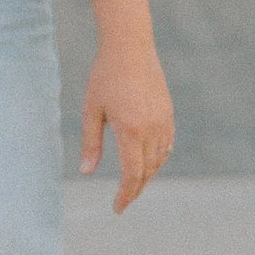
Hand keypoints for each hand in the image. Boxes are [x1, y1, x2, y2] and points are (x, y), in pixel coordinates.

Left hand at [83, 35, 173, 213]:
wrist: (130, 46)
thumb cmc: (104, 76)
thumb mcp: (91, 110)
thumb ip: (91, 144)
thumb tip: (86, 173)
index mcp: (130, 130)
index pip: (132, 174)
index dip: (125, 195)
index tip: (117, 208)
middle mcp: (151, 129)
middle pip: (147, 171)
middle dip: (135, 189)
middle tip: (122, 201)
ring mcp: (163, 121)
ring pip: (159, 160)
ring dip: (147, 176)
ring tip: (132, 185)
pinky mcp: (168, 113)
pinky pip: (167, 145)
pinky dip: (158, 159)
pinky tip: (147, 163)